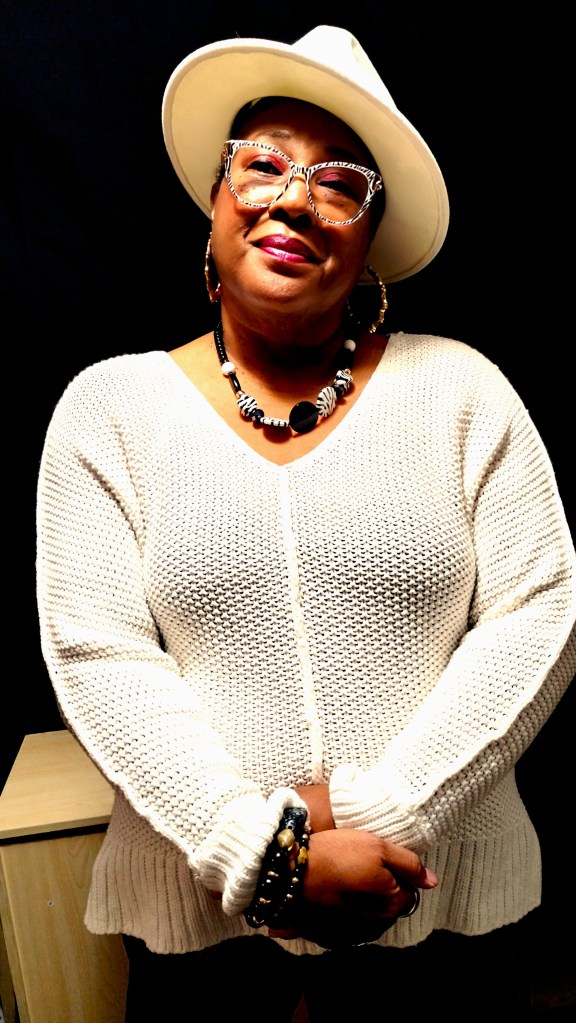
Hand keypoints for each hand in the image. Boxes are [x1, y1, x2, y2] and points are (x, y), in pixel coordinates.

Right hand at [267, 828, 436, 948]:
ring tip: (342, 876)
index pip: (410, 890)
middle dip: (380, 887)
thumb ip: (409, 863)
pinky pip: (342, 923)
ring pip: (366, 914)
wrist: (288, 872)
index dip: (397, 871)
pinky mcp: (326, 937)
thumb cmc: (336, 854)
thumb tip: (432, 880)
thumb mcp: (377, 846)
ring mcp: (349, 936)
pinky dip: (339, 911)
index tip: (378, 857)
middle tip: (359, 863)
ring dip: (360, 900)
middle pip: (387, 904)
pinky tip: (328, 892)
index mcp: (391, 906)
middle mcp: (374, 928)